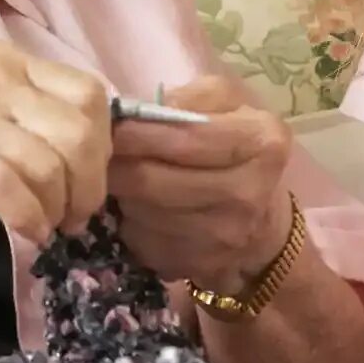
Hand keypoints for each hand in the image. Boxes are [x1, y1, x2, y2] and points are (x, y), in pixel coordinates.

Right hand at [0, 40, 109, 243]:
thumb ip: (24, 115)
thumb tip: (83, 157)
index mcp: (9, 61)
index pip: (90, 93)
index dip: (102, 144)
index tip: (87, 180)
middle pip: (81, 131)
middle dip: (89, 184)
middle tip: (74, 217)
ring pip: (52, 162)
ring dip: (58, 208)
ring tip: (45, 228)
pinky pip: (12, 185)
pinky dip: (29, 216)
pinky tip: (25, 232)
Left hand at [108, 76, 293, 291]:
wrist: (265, 224)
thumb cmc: (239, 149)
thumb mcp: (228, 104)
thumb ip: (191, 96)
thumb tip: (143, 111)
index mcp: (261, 141)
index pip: (183, 137)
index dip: (137, 132)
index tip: (108, 124)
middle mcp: (248, 193)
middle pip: (154, 181)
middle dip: (115, 166)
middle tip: (98, 154)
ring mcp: (225, 236)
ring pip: (142, 213)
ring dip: (120, 195)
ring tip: (118, 178)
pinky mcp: (200, 266)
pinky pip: (143, 242)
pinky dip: (129, 224)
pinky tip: (135, 210)